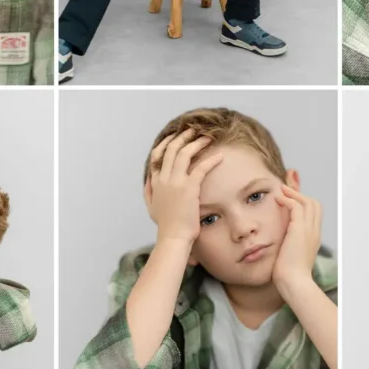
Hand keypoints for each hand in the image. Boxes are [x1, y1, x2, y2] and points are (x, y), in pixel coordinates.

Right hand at [144, 130, 223, 245]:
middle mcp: (163, 179)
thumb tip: (148, 180)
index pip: (158, 155)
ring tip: (207, 138)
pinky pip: (200, 168)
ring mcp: (175, 183)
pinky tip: (219, 156)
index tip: (176, 136)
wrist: (173, 237)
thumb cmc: (166, 225)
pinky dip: (210, 159)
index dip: (167, 142)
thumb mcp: (152, 207)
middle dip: (183, 137)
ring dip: (196, 143)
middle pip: (171, 149)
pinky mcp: (189, 189)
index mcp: (155, 182)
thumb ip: (149, 191)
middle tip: (194, 131)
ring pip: (184, 154)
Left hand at [272, 186, 321, 296]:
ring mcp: (309, 230)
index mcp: (313, 238)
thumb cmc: (288, 275)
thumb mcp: (289, 256)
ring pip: (307, 202)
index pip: (313, 213)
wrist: (293, 283)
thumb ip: (287, 246)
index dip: (303, 202)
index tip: (289, 197)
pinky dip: (287, 199)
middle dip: (300, 193)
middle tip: (286, 189)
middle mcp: (314, 232)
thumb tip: (280, 244)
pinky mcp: (299, 230)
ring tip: (281, 191)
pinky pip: (296, 207)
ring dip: (293, 193)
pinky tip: (277, 199)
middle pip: (314, 204)